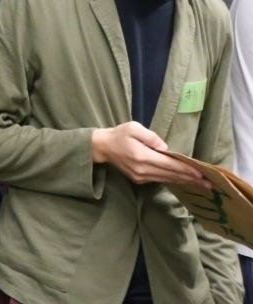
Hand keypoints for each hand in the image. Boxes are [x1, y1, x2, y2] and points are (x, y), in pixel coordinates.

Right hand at [92, 121, 209, 189]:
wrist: (102, 147)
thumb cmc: (119, 134)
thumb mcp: (134, 127)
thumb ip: (151, 137)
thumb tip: (165, 148)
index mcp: (142, 156)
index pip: (169, 164)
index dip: (186, 169)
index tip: (201, 173)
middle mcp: (143, 170)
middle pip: (171, 175)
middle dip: (190, 179)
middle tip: (209, 184)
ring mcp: (141, 177)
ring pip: (167, 180)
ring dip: (184, 181)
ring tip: (200, 185)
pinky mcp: (140, 180)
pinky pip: (160, 180)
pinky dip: (173, 180)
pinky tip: (183, 181)